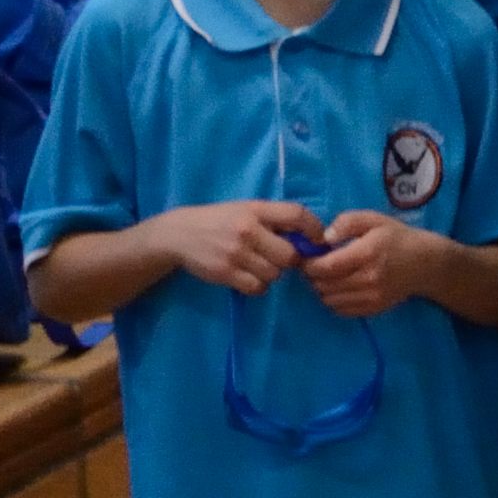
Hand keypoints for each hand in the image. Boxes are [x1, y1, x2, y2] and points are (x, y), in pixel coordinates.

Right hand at [149, 199, 318, 295]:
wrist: (178, 234)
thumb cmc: (219, 220)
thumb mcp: (245, 210)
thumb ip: (273, 219)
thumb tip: (310, 236)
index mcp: (255, 209)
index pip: (297, 215)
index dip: (315, 229)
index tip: (319, 241)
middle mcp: (247, 230)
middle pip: (290, 254)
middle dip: (290, 260)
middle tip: (279, 258)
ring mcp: (236, 252)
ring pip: (274, 274)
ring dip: (272, 274)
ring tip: (258, 266)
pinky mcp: (225, 272)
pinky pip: (257, 287)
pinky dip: (257, 286)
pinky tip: (248, 277)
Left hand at [301, 212, 436, 319]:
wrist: (426, 263)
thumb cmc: (397, 237)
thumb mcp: (374, 219)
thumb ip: (347, 222)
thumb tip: (325, 238)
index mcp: (367, 254)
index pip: (325, 267)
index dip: (309, 264)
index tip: (308, 256)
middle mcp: (368, 279)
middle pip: (324, 285)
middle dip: (313, 276)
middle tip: (316, 265)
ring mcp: (371, 297)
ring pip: (329, 299)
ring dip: (322, 288)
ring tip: (328, 276)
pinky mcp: (373, 308)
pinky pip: (341, 310)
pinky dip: (334, 300)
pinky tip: (340, 288)